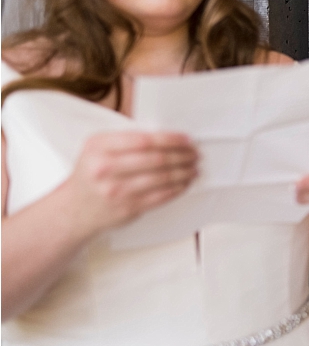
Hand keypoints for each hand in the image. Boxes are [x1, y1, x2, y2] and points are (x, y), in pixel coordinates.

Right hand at [64, 131, 197, 233]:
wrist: (76, 208)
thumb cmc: (92, 173)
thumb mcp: (98, 148)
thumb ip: (125, 139)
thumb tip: (167, 136)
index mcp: (98, 147)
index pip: (143, 140)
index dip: (170, 139)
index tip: (186, 139)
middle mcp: (105, 169)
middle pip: (156, 159)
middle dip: (182, 155)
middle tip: (195, 153)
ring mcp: (117, 191)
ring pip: (162, 178)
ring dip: (184, 172)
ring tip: (194, 167)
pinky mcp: (128, 208)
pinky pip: (161, 196)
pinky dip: (178, 188)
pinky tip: (185, 182)